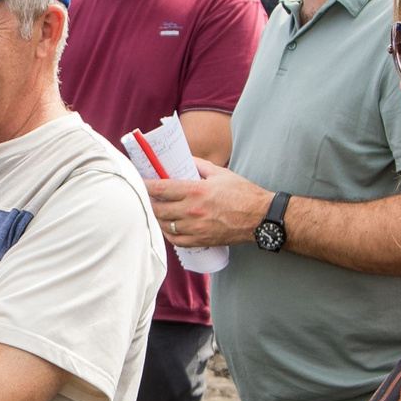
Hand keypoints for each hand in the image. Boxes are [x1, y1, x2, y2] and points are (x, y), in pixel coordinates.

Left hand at [146, 162, 268, 247]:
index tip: (139, 181)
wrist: (260, 217)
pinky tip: (168, 227)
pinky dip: (168, 233)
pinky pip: (176, 240)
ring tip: (157, 210)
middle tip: (147, 197)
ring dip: (158, 217)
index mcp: (196, 191)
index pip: (161, 188)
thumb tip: (183, 159)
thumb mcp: (221, 173)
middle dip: (149, 202)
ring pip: (165, 225)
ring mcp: (195, 228)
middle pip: (158, 208)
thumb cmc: (242, 193)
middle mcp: (192, 210)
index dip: (145, 185)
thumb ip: (199, 165)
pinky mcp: (201, 240)